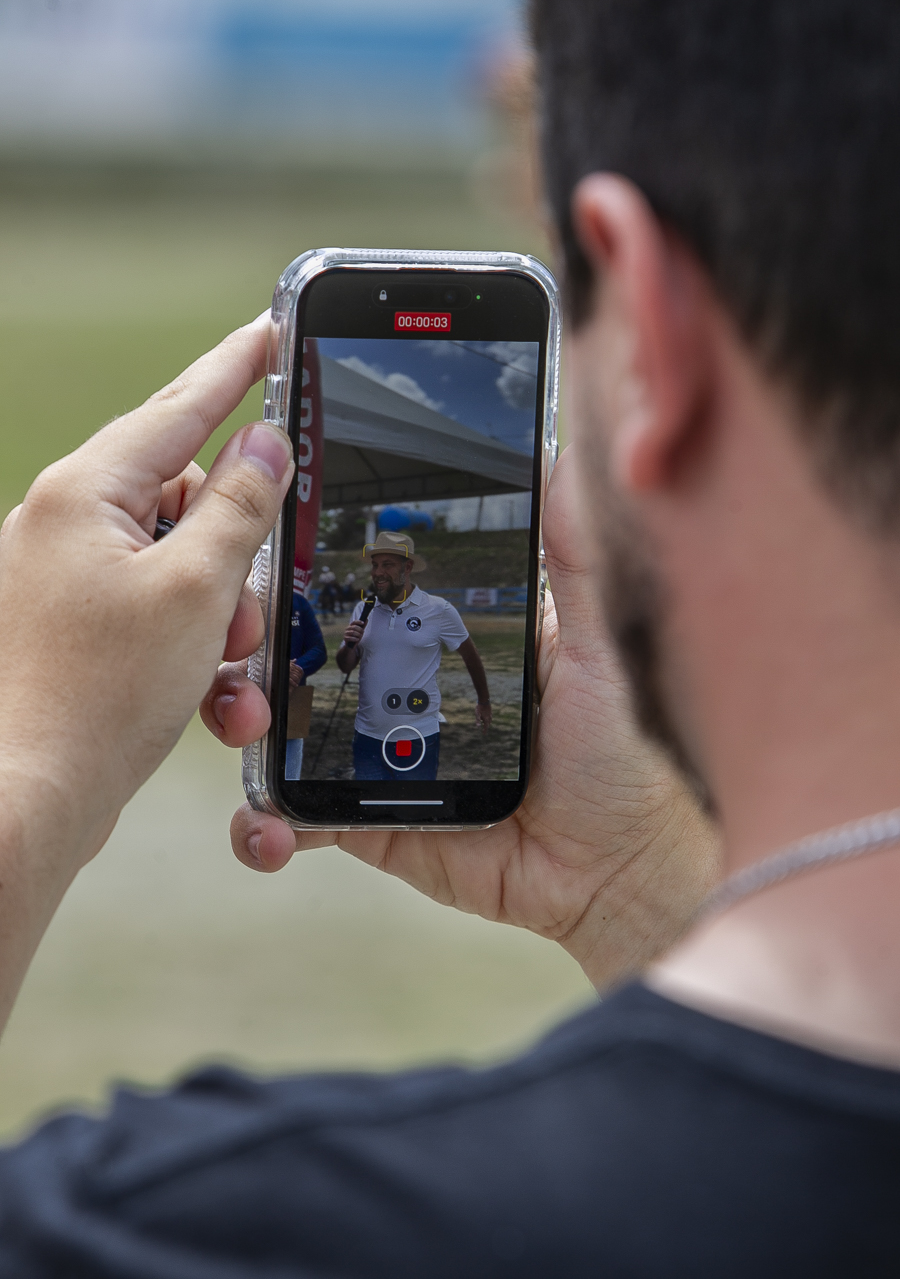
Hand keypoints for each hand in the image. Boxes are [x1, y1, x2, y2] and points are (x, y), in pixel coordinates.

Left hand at [0, 314, 293, 1032]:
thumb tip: (265, 442)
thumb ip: (241, 505)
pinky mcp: (74, 629)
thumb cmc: (98, 697)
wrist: (27, 801)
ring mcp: (65, 578)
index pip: (181, 406)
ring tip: (230, 670)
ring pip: (178, 564)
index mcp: (85, 493)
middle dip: (238, 549)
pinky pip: (154, 614)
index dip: (238, 368)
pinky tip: (210, 700)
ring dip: (222, 616)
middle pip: (185, 496)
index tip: (274, 332)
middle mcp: (66, 525)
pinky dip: (192, 651)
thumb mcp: (198, 589)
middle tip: (261, 593)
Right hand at [206, 448, 718, 990]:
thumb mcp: (597, 643)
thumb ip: (573, 557)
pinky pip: (295, 820)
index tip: (263, 543)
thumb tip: (562, 458)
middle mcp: (396, 688)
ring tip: (248, 725)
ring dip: (240, 723)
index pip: (356, 593)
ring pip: (279, 731)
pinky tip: (268, 829)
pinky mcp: (364, 823)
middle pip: (298, 655)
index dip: (302, 571)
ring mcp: (374, 755)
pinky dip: (264, 826)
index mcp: (438, 638)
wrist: (618, 869)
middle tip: (241, 641)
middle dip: (250, 645)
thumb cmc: (620, 749)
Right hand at [341, 620, 365, 648]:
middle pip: (354, 627)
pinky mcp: (345, 638)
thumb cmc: (356, 637)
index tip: (363, 623)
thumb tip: (366, 619)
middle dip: (360, 630)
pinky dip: (355, 639)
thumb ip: (363, 626)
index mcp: (351, 626)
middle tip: (362, 632)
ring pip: (353, 632)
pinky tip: (357, 639)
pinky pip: (350, 638)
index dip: (358, 622)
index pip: (354, 622)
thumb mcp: (360, 631)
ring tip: (360, 637)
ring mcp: (345, 633)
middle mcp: (347, 629)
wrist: (351, 645)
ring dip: (358, 635)